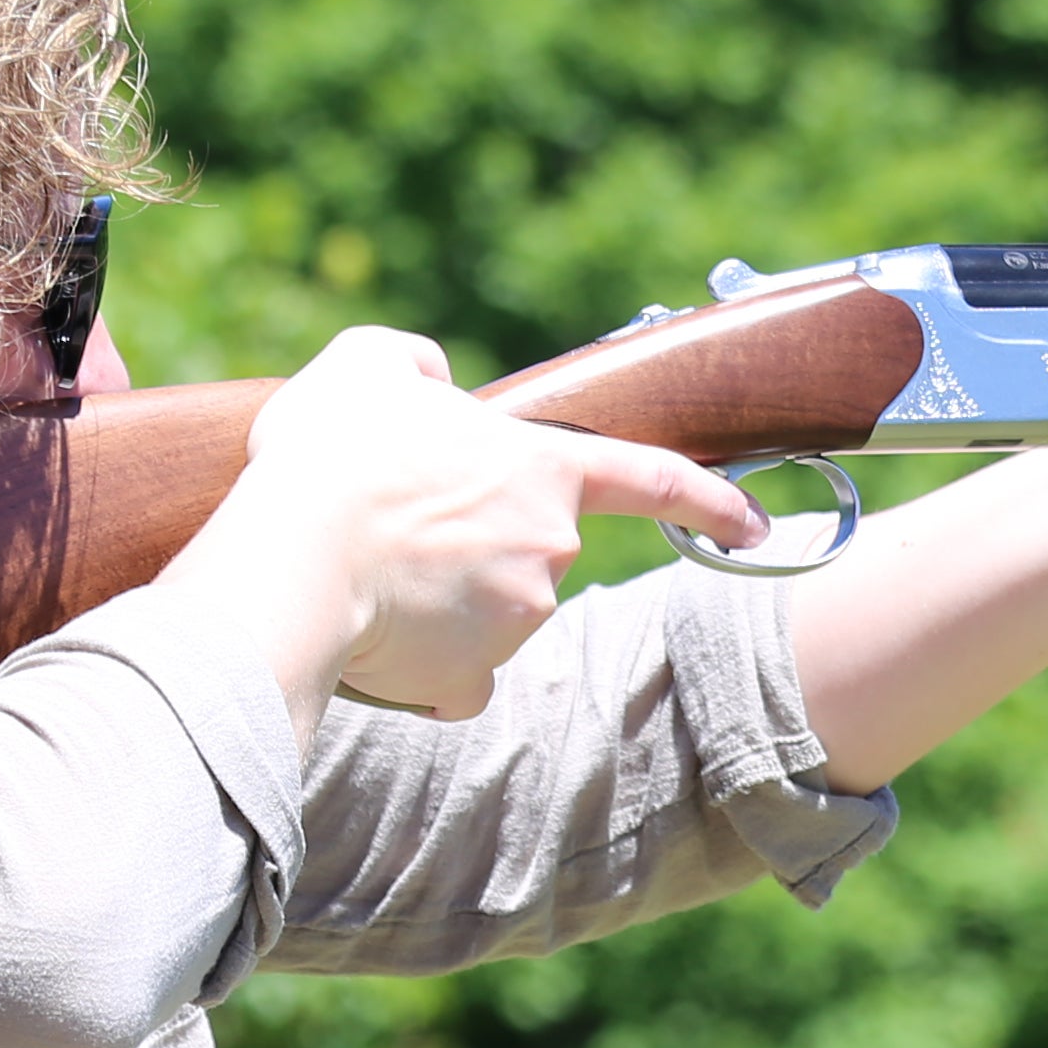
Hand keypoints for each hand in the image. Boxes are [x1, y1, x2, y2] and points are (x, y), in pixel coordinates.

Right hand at [183, 328, 764, 721]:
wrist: (293, 559)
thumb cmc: (331, 458)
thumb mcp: (366, 367)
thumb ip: (411, 363)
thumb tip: (430, 382)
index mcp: (544, 471)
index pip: (653, 481)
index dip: (710, 502)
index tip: (754, 527)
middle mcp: (551, 549)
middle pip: (531, 547)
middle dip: (478, 540)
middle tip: (398, 523)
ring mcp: (519, 622)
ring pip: (489, 613)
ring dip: (443, 599)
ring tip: (371, 572)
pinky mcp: (472, 684)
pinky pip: (455, 677)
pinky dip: (422, 663)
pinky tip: (379, 634)